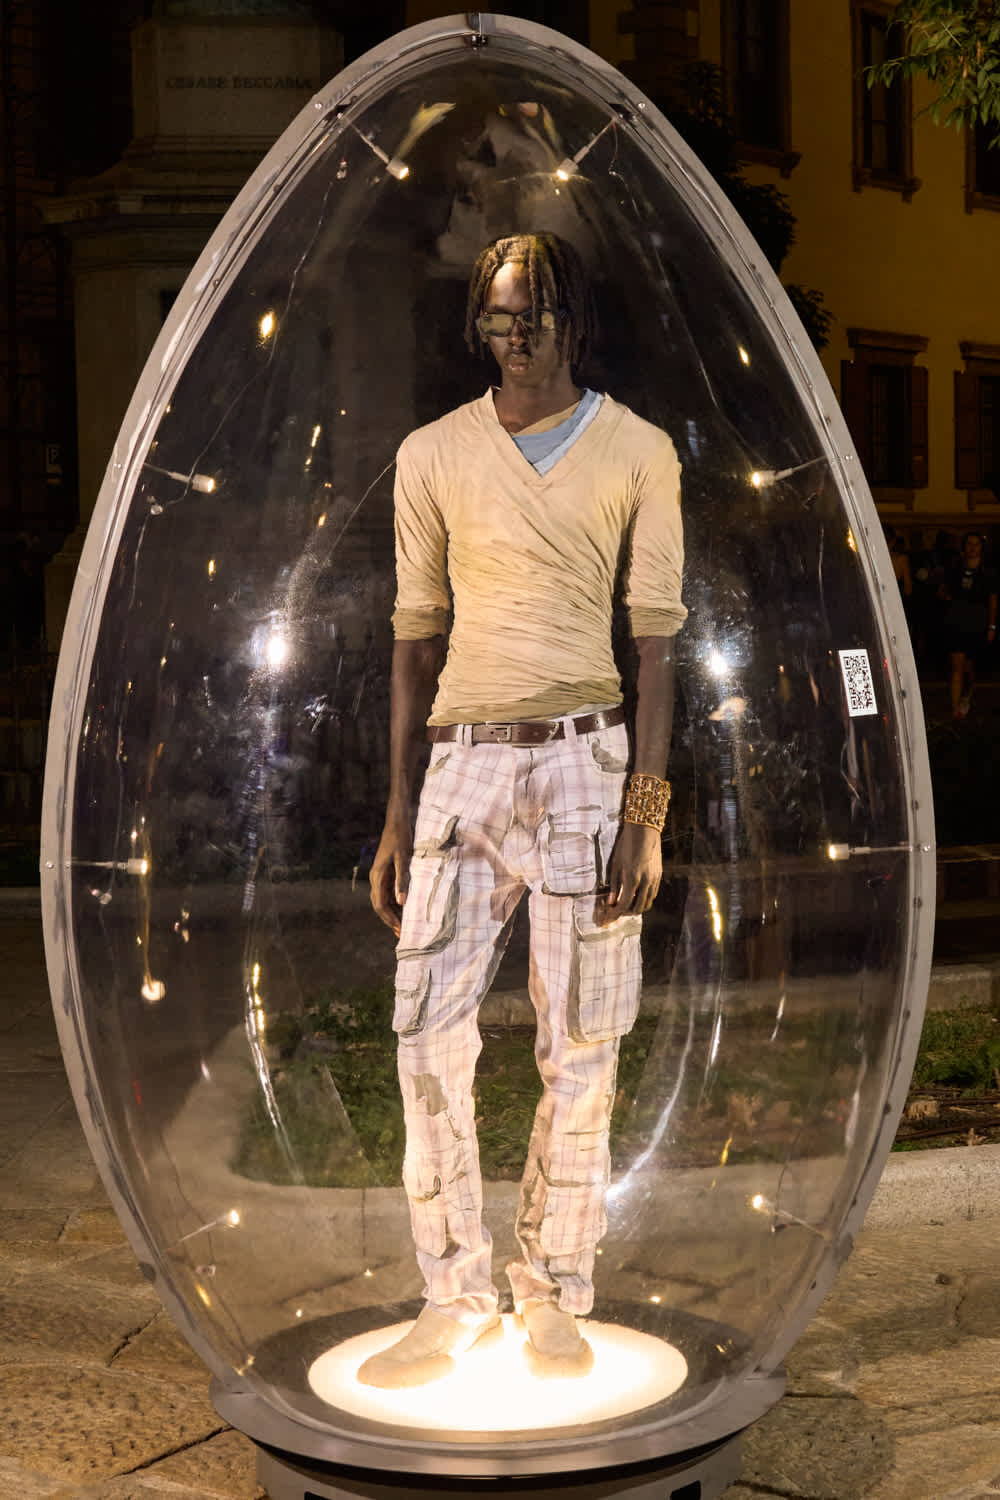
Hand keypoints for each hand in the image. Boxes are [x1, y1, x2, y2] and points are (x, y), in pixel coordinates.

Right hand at [369, 812, 411, 936]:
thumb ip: (401, 880)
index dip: (389, 919)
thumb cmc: (400, 838)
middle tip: (402, 933)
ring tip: (403, 925)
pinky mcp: (386, 873)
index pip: (380, 904)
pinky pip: (388, 892)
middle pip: (380, 905)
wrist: (397, 822)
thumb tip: (401, 902)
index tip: (398, 930)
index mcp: (377, 876)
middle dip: (390, 920)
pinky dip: (395, 903)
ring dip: (392, 913)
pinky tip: (404, 909)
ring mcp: (380, 876)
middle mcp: (376, 878)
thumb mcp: (403, 859)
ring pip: (383, 900)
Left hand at [604, 821, 661, 916]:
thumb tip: (611, 901)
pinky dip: (644, 899)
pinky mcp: (659, 875)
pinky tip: (636, 895)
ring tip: (626, 903)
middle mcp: (646, 881)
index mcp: (632, 878)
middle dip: (625, 913)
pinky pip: (653, 894)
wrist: (644, 830)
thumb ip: (614, 885)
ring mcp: (655, 879)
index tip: (609, 917)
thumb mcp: (616, 864)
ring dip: (636, 907)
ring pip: (647, 903)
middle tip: (616, 911)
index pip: (624, 904)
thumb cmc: (626, 845)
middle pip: (637, 908)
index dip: (615, 913)